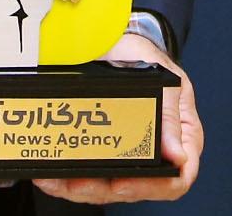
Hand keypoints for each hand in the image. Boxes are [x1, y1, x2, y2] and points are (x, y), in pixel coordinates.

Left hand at [34, 31, 201, 204]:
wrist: (116, 42)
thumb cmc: (145, 58)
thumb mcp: (165, 79)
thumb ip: (170, 114)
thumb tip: (178, 155)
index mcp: (180, 137)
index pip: (175, 179)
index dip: (149, 187)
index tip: (122, 182)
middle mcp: (156, 153)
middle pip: (134, 189)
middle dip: (102, 189)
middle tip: (78, 182)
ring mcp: (129, 155)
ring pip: (106, 188)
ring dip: (79, 189)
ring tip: (58, 180)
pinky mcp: (104, 154)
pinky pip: (88, 176)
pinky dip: (67, 180)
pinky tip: (51, 176)